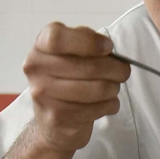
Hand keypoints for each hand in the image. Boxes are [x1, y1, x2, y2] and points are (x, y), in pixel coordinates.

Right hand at [23, 24, 130, 152]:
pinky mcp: (57, 117)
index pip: (58, 38)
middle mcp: (36, 69)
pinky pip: (98, 108)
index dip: (89, 42)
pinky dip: (111, 105)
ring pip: (98, 89)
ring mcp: (44, 95)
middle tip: (124, 71)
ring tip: (113, 87)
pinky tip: (106, 103)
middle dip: (116, 69)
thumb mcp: (70, 53)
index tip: (108, 47)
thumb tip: (107, 48)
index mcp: (40, 47)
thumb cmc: (67, 79)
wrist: (53, 120)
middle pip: (88, 66)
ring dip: (114, 88)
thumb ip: (86, 42)